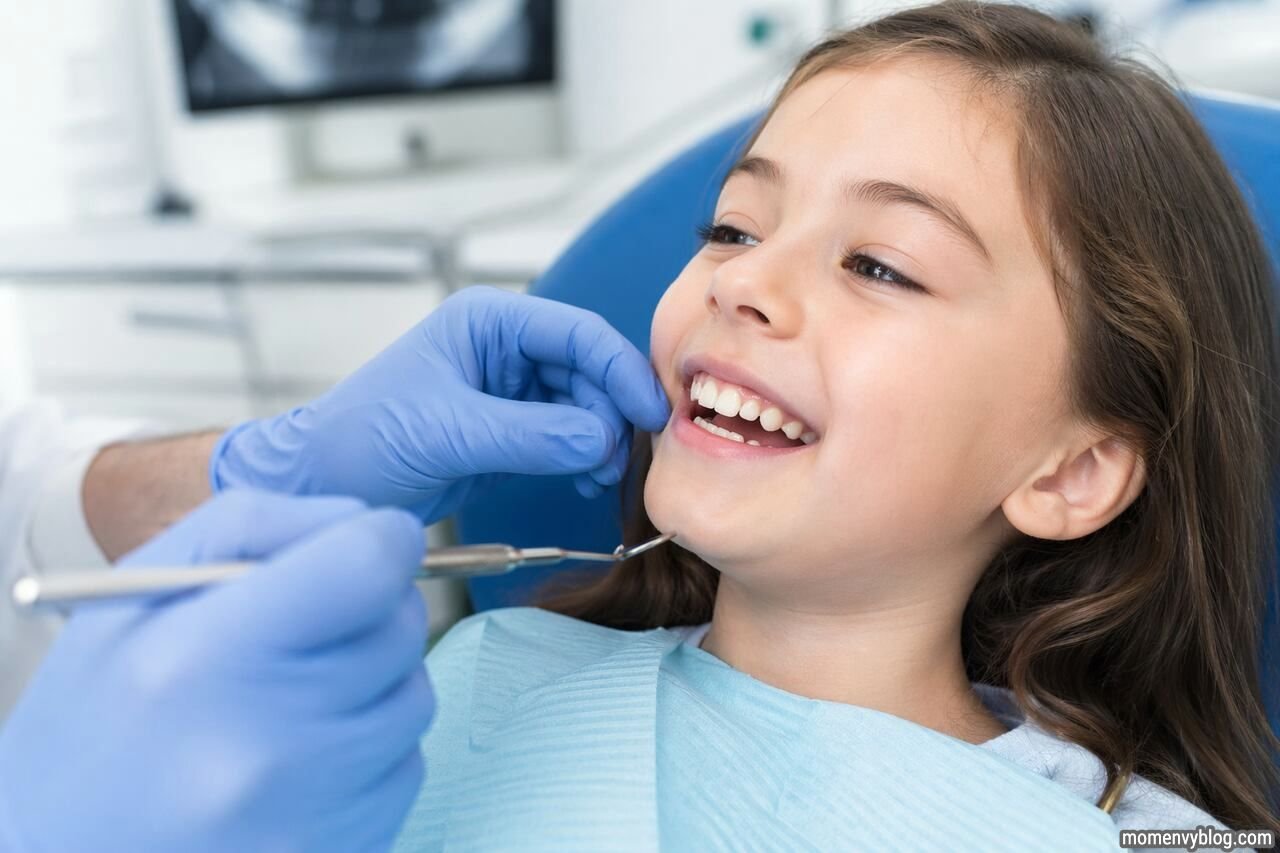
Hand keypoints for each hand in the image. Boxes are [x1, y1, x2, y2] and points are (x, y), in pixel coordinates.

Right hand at [0, 491, 432, 852]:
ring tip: (289, 703)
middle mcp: (263, 742)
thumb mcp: (135, 595)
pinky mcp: (341, 850)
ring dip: (374, 683)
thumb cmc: (95, 722)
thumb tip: (368, 520)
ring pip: (414, 696)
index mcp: (201, 658)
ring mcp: (307, 811)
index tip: (366, 546)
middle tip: (304, 634)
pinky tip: (299, 761)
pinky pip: (407, 766)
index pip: (367, 565)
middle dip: (370, 612)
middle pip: (400, 626)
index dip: (382, 540)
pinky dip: (370, 749)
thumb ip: (256, 526)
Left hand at [209, 285, 670, 522]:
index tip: (650, 412)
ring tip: (600, 476)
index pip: (575, 334)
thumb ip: (529, 435)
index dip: (619, 370)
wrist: (325, 489)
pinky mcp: (514, 433)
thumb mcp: (447, 431)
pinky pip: (570, 437)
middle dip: (611, 412)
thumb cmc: (361, 440)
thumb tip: (602, 441)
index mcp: (487, 322)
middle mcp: (505, 349)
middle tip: (622, 458)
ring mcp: (512, 392)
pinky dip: (586, 458)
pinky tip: (588, 481)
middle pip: (590, 371)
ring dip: (602, 440)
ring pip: (586, 406)